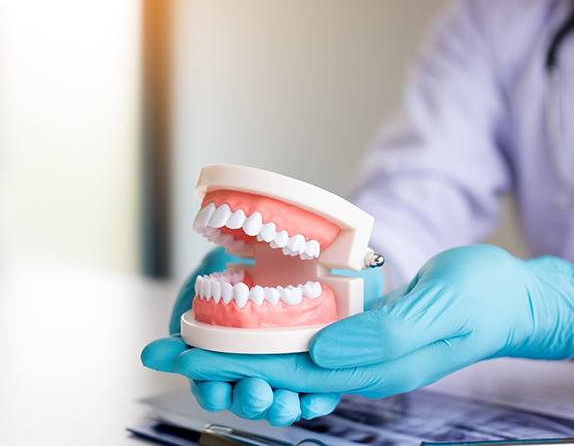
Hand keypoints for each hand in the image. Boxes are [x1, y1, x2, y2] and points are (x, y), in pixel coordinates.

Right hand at [143, 266, 383, 425]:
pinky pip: (312, 393)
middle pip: (247, 399)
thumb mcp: (205, 305)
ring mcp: (278, 373)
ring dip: (281, 405)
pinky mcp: (309, 371)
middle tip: (256, 391)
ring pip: (278, 401)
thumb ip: (182, 336)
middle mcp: (248, 374)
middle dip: (251, 400)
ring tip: (285, 399)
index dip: (213, 394)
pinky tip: (314, 398)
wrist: (264, 262)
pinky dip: (313, 399)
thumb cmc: (229, 283)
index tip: (216, 389)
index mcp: (219, 365)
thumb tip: (151, 356)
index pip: (213, 390)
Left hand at [146, 245, 573, 423]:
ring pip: (281, 352)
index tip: (176, 349)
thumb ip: (381, 335)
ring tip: (185, 334)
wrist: (509, 300)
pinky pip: (302, 332)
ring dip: (232, 346)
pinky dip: (265, 326)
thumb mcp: (442, 310)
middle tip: (159, 345)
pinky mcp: (357, 330)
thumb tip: (319, 348)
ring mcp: (353, 349)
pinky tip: (241, 317)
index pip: (281, 368)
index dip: (225, 359)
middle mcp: (352, 364)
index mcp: (367, 366)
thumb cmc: (482, 303)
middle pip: (270, 364)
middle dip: (212, 357)